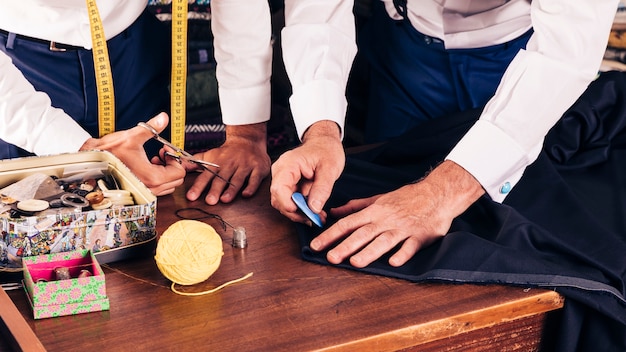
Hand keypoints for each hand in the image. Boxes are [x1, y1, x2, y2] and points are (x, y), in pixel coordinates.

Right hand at [80, 112, 185, 195]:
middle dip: (172, 165)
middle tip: (161, 153)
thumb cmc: (108, 152)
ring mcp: (144, 194)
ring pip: (167, 186)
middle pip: (175, 180)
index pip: (179, 172)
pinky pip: (157, 189)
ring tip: (152, 159)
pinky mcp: (138, 194)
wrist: (89, 163)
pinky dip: (157, 178)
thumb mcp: (131, 137)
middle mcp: (150, 189)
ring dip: (164, 172)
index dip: (175, 158)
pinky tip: (146, 165)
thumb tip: (164, 117)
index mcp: (151, 177)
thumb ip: (151, 128)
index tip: (165, 149)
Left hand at [185, 123, 270, 204]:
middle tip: (210, 201)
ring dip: (231, 190)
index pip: (206, 175)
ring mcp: (245, 166)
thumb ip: (194, 162)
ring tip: (225, 199)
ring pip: (238, 179)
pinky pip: (254, 179)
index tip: (191, 196)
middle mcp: (230, 165)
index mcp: (217, 163)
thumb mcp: (210, 155)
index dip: (198, 186)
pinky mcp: (257, 169)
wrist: (248, 140)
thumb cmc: (227, 152)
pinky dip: (251, 187)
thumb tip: (178, 166)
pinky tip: (245, 194)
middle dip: (215, 189)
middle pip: (222, 178)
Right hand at [270, 120, 344, 224]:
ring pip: (283, 203)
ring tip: (318, 216)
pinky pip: (290, 200)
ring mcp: (283, 178)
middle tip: (315, 219)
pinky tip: (314, 211)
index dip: (288, 204)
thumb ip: (322, 189)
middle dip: (296, 212)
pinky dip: (301, 208)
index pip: (279, 189)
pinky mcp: (288, 184)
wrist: (325, 142)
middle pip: (279, 199)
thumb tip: (313, 208)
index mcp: (288, 164)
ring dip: (299, 213)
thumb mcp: (330, 168)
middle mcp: (281, 172)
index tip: (304, 214)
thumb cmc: (327, 150)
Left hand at [310, 161, 484, 267]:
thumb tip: (334, 211)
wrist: (437, 193)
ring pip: (384, 241)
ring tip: (355, 263)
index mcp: (375, 211)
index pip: (348, 223)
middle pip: (363, 233)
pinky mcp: (420, 235)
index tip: (316, 245)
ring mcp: (403, 228)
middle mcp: (386, 220)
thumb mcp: (379, 199)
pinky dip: (402, 253)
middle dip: (346, 246)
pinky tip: (393, 262)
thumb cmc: (407, 198)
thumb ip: (356, 207)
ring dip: (370, 251)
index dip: (331, 234)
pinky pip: (410, 246)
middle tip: (331, 258)